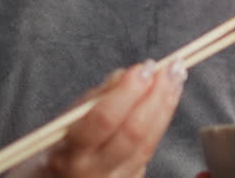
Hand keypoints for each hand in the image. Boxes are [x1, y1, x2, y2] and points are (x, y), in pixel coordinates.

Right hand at [9, 59, 187, 177]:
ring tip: (176, 78)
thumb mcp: (63, 123)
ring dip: (166, 107)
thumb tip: (123, 75)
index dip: (128, 92)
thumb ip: (93, 100)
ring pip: (148, 144)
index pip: (104, 120)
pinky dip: (160, 123)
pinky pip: (149, 152)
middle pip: (133, 133)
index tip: (144, 68)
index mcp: (70, 153)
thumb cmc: (58, 150)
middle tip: (171, 69)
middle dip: (156, 97)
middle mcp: (93, 173)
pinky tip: (167, 101)